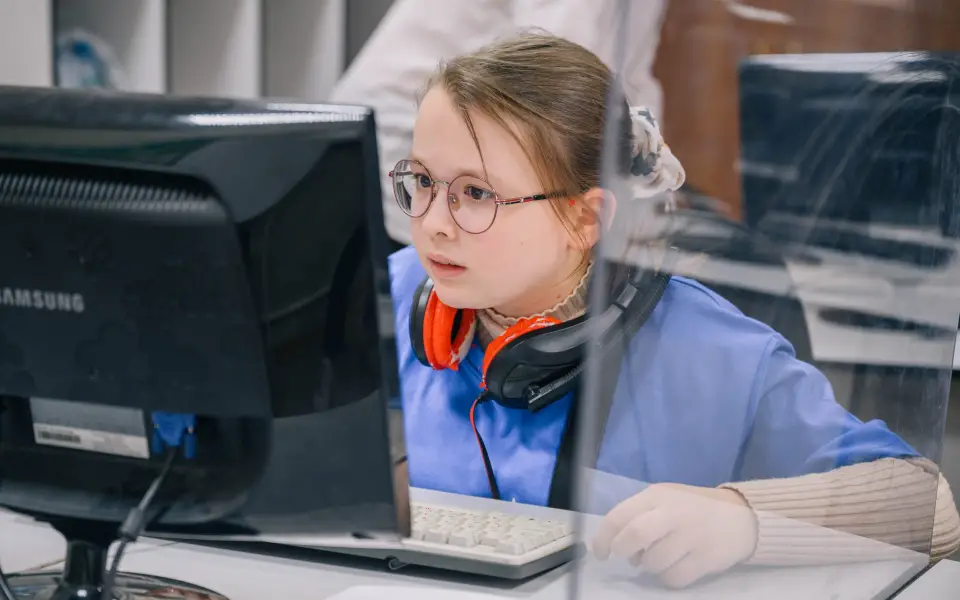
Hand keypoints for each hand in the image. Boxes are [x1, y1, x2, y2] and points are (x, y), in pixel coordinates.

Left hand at [591, 483, 757, 588]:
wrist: (741, 517)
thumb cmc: (692, 509)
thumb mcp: (665, 499)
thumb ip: (640, 514)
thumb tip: (616, 542)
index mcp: (658, 495)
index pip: (620, 515)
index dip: (603, 537)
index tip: (601, 552)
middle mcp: (675, 513)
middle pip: (636, 534)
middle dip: (624, 550)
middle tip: (628, 556)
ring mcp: (692, 536)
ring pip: (654, 562)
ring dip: (649, 566)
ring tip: (659, 557)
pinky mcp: (706, 559)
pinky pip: (674, 578)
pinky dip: (667, 577)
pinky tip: (675, 566)